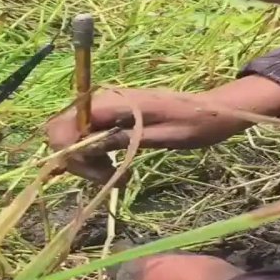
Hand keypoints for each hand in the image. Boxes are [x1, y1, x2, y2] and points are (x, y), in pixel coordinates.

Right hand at [47, 75, 279, 182]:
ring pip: (75, 136)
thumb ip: (123, 139)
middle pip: (64, 132)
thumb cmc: (196, 122)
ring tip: (117, 179)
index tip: (99, 174)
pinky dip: (96, 156)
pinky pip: (90, 136)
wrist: (216, 110)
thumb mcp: (163, 136)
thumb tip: (86, 147)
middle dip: (78, 161)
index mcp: (114, 101)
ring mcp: (107, 107)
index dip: (70, 153)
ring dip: (88, 161)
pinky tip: (116, 168)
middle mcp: (104, 100)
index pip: (66, 125)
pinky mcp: (113, 116)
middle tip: (110, 179)